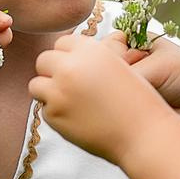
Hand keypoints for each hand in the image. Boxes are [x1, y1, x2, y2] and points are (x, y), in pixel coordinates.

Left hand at [29, 32, 168, 163]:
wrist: (143, 135)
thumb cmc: (136, 102)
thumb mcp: (117, 66)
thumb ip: (89, 59)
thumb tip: (61, 58)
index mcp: (90, 50)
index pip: (61, 43)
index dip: (68, 57)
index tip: (79, 70)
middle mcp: (71, 66)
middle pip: (44, 60)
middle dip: (53, 72)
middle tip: (70, 87)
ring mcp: (59, 91)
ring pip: (36, 84)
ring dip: (48, 92)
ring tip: (71, 103)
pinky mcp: (54, 115)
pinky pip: (44, 109)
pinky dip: (56, 114)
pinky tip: (78, 119)